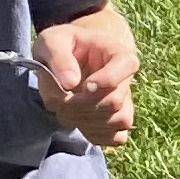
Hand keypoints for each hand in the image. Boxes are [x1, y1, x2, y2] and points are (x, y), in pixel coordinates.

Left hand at [33, 5, 138, 147]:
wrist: (68, 58)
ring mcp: (124, 101)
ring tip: (65, 110)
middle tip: (59, 99)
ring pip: (117, 121)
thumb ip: (58, 56)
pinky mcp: (117, 121)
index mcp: (116, 52)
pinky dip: (95, 135)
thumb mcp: (52, 41)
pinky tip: (79, 123)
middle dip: (82, 105)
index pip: (127, 65)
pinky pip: (117, 137)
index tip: (84, 86)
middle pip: (114, 101)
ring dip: (85, 121)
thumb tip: (70, 83)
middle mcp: (125, 78)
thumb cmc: (61, 46)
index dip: (106, 80)